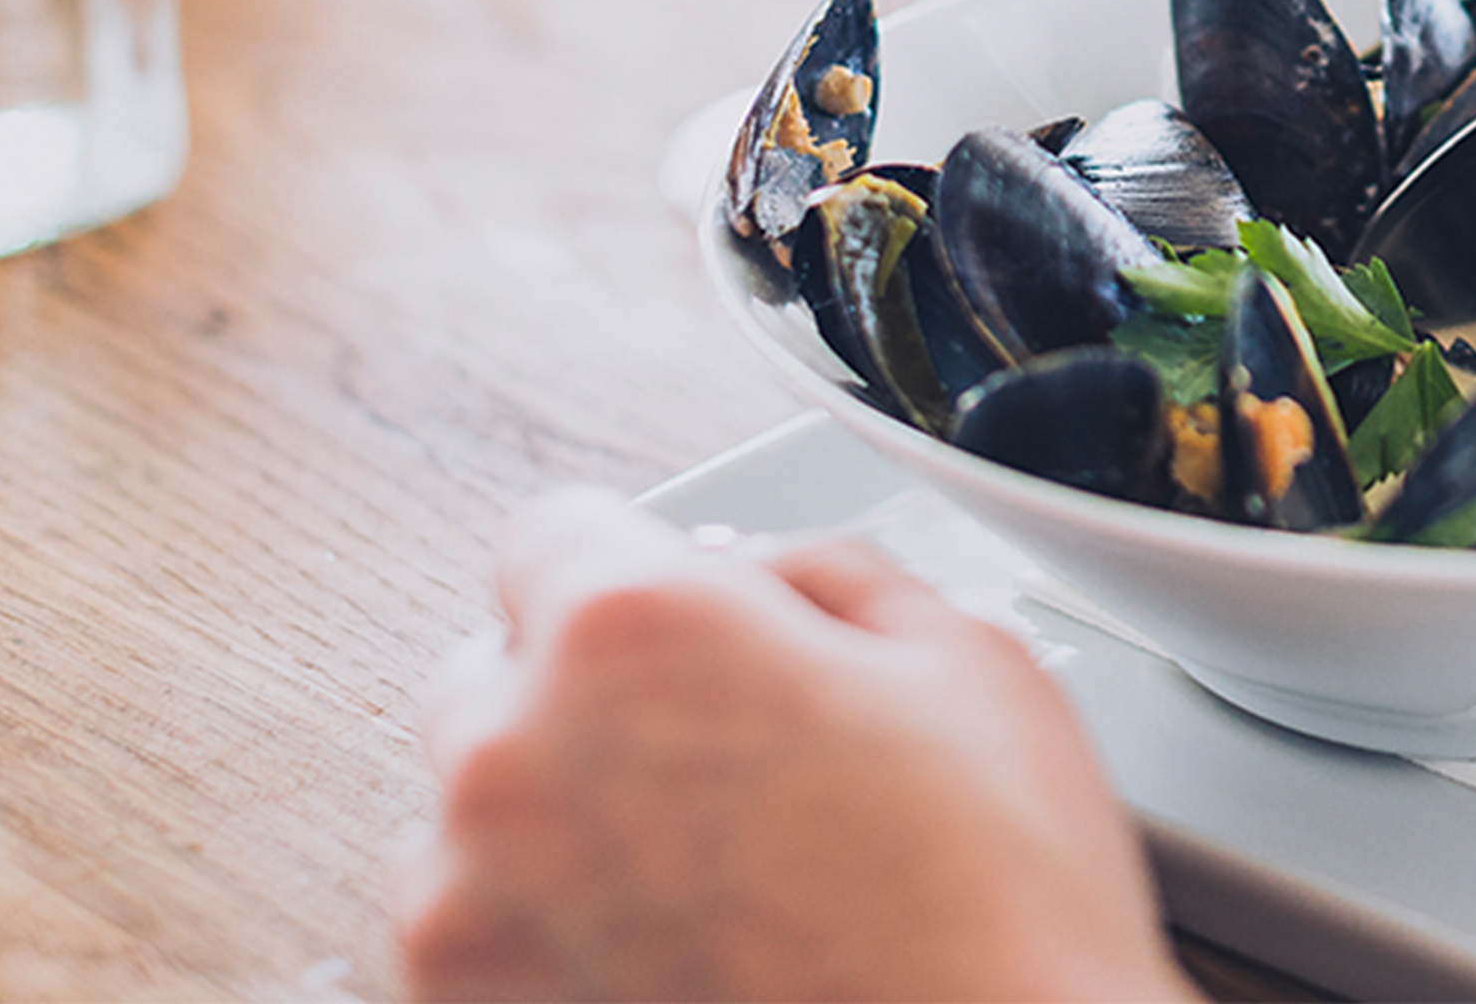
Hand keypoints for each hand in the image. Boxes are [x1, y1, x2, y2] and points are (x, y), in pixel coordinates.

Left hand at [400, 490, 1194, 1002]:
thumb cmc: (999, 909)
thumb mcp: (965, 656)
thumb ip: (826, 574)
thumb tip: (763, 577)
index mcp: (629, 629)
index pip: (553, 533)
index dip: (648, 568)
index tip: (691, 614)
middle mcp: (516, 757)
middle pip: (496, 668)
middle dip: (594, 692)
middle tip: (730, 749)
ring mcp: (476, 909)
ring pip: (476, 813)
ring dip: (563, 819)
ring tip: (717, 867)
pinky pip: (481, 936)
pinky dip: (553, 932)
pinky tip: (684, 943)